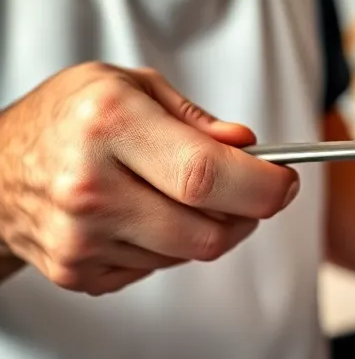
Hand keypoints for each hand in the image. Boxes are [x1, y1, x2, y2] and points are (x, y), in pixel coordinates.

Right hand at [0, 62, 298, 294]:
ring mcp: (81, 236)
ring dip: (207, 229)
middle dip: (247, 214)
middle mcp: (90, 184)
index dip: (263, 186)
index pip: (208, 174)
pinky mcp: (78, 272)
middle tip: (252, 192)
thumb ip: (194, 117)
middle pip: (209, 230)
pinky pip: (157, 269)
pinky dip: (168, 247)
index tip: (285, 182)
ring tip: (181, 196)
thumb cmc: (66, 121)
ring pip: (190, 255)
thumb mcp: (127, 86)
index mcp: (107, 123)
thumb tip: (247, 146)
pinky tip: (142, 216)